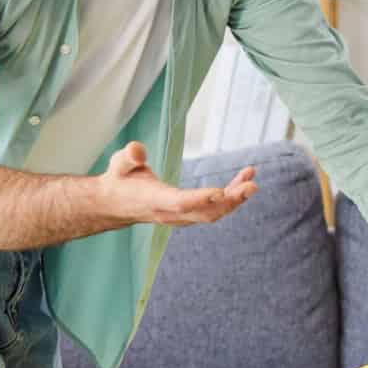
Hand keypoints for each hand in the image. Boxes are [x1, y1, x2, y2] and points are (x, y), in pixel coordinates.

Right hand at [99, 141, 257, 226]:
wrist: (115, 205)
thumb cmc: (120, 180)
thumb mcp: (118, 164)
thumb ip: (128, 157)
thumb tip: (136, 150)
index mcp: (155, 200)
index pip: (179, 203)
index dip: (200, 199)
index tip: (220, 192)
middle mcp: (171, 214)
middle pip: (205, 213)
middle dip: (230, 201)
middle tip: (251, 185)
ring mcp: (181, 218)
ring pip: (213, 214)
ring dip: (235, 199)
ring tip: (251, 180)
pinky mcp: (189, 215)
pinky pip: (214, 210)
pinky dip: (231, 198)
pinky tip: (244, 180)